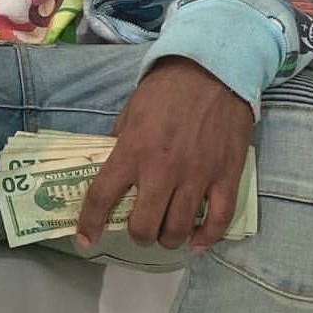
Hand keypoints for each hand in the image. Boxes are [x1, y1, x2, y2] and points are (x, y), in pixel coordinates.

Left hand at [75, 57, 253, 252]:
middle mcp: (162, 170)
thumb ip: (120, 145)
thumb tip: (113, 172)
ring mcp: (197, 176)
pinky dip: (206, 238)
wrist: (214, 69)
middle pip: (144, 226)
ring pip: (178, 230)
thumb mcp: (130, 112)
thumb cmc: (167, 89)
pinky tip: (196, 242)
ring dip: (168, 239)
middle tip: (141, 229)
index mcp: (132, 151)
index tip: (86, 239)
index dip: (89, 224)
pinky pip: (218, 220)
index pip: (102, 197)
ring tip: (167, 234)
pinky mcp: (226, 176)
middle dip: (138, 236)